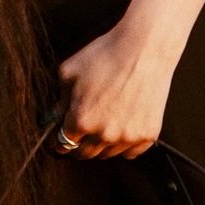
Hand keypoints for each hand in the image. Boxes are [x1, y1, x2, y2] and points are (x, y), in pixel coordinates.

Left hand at [54, 15, 175, 159]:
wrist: (144, 49)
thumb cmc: (106, 55)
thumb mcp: (69, 72)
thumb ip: (60, 99)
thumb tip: (57, 115)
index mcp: (80, 120)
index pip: (63, 144)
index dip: (60, 142)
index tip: (61, 141)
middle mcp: (103, 134)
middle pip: (85, 154)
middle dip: (79, 145)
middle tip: (81, 134)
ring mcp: (127, 137)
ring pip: (108, 155)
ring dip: (102, 144)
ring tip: (104, 124)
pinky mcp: (148, 135)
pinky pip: (131, 153)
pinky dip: (125, 144)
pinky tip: (123, 127)